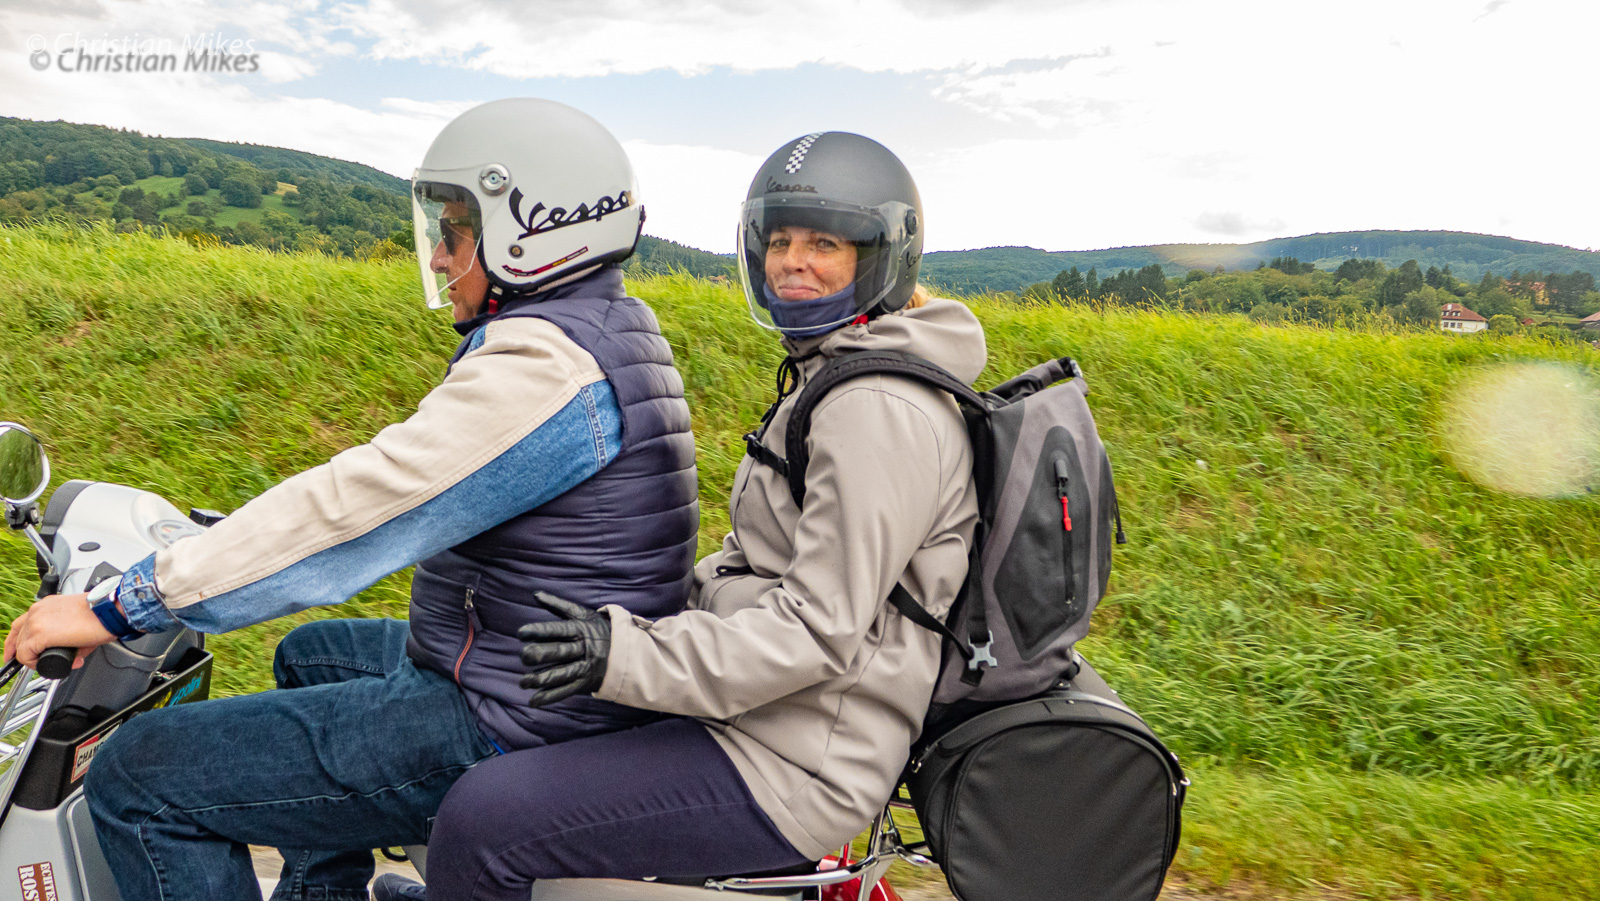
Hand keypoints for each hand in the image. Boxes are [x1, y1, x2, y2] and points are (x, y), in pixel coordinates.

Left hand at [2, 593, 113, 671]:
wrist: (109, 612)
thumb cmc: (101, 615)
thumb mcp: (78, 622)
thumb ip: (67, 637)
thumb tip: (71, 655)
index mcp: (46, 606)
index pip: (21, 623)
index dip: (16, 640)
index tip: (15, 650)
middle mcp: (38, 611)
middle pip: (18, 636)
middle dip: (24, 651)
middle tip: (36, 661)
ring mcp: (36, 622)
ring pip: (20, 647)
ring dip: (32, 658)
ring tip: (47, 663)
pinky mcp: (39, 634)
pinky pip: (25, 655)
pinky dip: (33, 664)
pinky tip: (46, 664)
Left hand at [517, 592, 610, 707]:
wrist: (625, 651)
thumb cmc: (598, 629)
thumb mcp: (582, 614)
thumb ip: (557, 605)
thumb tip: (535, 594)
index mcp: (580, 629)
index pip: (558, 630)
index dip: (540, 631)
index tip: (521, 633)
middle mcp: (583, 648)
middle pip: (560, 652)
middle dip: (541, 655)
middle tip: (524, 657)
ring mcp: (585, 667)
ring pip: (562, 674)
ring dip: (542, 679)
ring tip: (523, 681)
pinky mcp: (585, 683)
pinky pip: (567, 690)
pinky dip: (550, 697)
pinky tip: (534, 700)